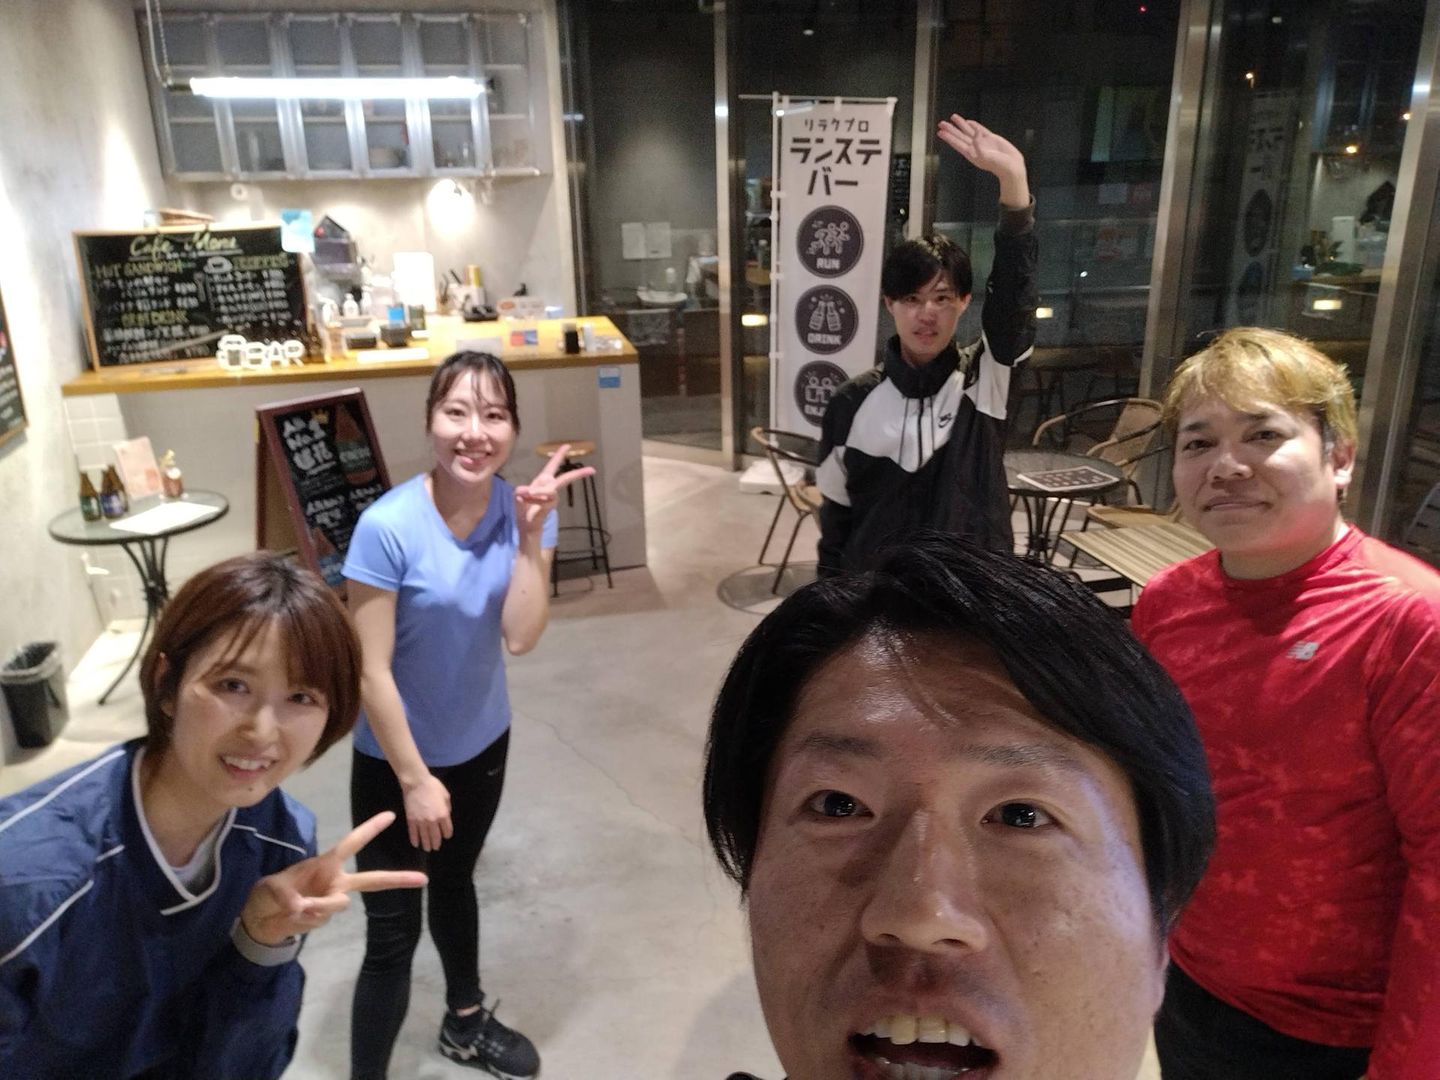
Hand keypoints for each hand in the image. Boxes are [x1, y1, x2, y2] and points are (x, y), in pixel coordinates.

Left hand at [239, 811, 426, 945]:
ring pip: (336, 904)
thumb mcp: (274, 889)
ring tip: (295, 908)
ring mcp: (332, 900)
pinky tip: (294, 916)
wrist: (262, 919)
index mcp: (326, 863)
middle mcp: (335, 881)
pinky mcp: (325, 917)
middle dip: (397, 879)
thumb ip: (290, 897)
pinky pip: (321, 919)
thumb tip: (305, 908)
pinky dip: (305, 919)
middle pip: (371, 880)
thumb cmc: (270, 893)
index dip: (370, 829)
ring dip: (317, 906)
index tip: (391, 815)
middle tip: (423, 879)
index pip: (351, 843)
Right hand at [403, 772, 452, 851]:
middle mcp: (433, 821)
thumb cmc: (433, 786)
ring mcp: (421, 822)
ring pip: (424, 837)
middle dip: (436, 843)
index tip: (446, 836)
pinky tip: (415, 844)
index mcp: (443, 814)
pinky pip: (413, 833)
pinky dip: (414, 839)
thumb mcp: (446, 795)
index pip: (447, 830)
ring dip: (426, 844)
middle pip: (435, 836)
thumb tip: (447, 815)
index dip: (447, 835)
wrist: (416, 783)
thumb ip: (447, 807)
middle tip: (435, 848)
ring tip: (427, 849)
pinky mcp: (411, 820)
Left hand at [514, 444, 594, 538]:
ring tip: (528, 494)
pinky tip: (529, 500)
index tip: (568, 446)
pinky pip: (544, 497)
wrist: (525, 523)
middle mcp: (550, 487)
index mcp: (542, 480)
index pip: (552, 465)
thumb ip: (522, 489)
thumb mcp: (519, 494)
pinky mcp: (551, 505)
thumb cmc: (523, 506)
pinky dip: (534, 498)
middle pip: (565, 479)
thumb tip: (532, 489)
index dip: (559, 455)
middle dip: (577, 474)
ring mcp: (552, 497)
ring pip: (550, 488)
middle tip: (592, 470)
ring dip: (538, 491)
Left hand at [937, 113, 1029, 207]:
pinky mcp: (991, 139)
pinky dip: (974, 125)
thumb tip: (975, 135)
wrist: (1012, 167)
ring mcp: (982, 142)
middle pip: (960, 136)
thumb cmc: (999, 166)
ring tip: (953, 117)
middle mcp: (975, 147)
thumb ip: (980, 147)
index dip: (949, 137)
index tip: (940, 132)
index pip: (957, 144)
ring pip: (968, 131)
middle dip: (951, 129)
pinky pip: (980, 130)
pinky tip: (968, 122)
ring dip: (960, 124)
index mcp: (971, 154)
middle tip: (941, 123)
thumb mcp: (987, 158)